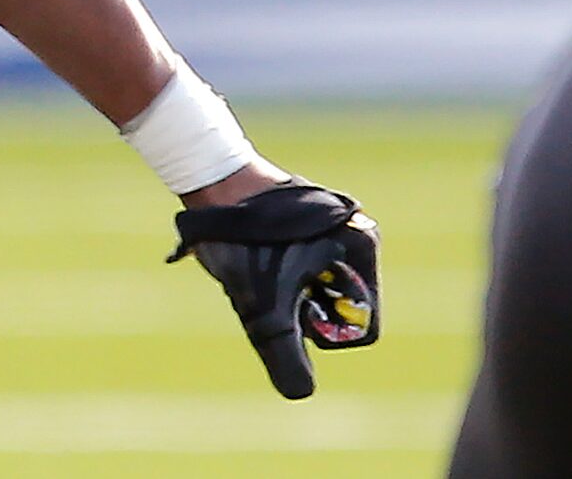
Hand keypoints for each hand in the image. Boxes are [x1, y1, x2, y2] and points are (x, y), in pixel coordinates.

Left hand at [168, 177, 380, 398]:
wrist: (208, 178)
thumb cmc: (241, 240)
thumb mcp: (263, 307)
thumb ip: (285, 355)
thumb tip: (301, 394)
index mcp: (362, 249)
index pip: (363, 329)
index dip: (322, 332)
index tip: (288, 306)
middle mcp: (357, 235)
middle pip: (341, 310)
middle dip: (303, 310)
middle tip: (268, 286)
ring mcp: (334, 227)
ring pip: (320, 291)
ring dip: (289, 293)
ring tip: (258, 267)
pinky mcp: (310, 223)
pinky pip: (306, 270)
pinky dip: (282, 274)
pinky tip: (254, 257)